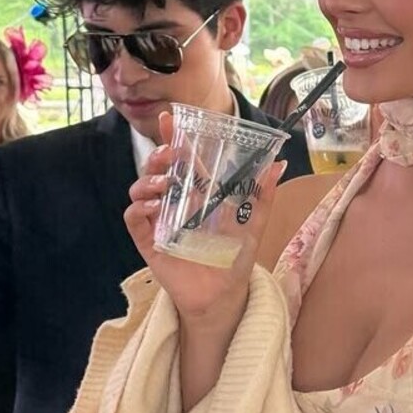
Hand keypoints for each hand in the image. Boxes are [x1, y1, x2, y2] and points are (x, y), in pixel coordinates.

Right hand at [125, 111, 285, 321]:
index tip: (171, 118)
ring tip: (165, 183)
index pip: (183, 158)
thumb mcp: (254, 223)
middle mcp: (175, 202)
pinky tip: (153, 205)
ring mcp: (159, 220)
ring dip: (148, 180)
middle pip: (157, 169)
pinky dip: (139, 208)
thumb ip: (263, 195)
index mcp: (197, 192)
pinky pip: (134, 218)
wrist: (223, 294)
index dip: (174, 136)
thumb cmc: (235, 257)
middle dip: (159, 156)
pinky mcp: (148, 241)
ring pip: (140, 189)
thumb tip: (278, 164)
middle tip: (170, 153)